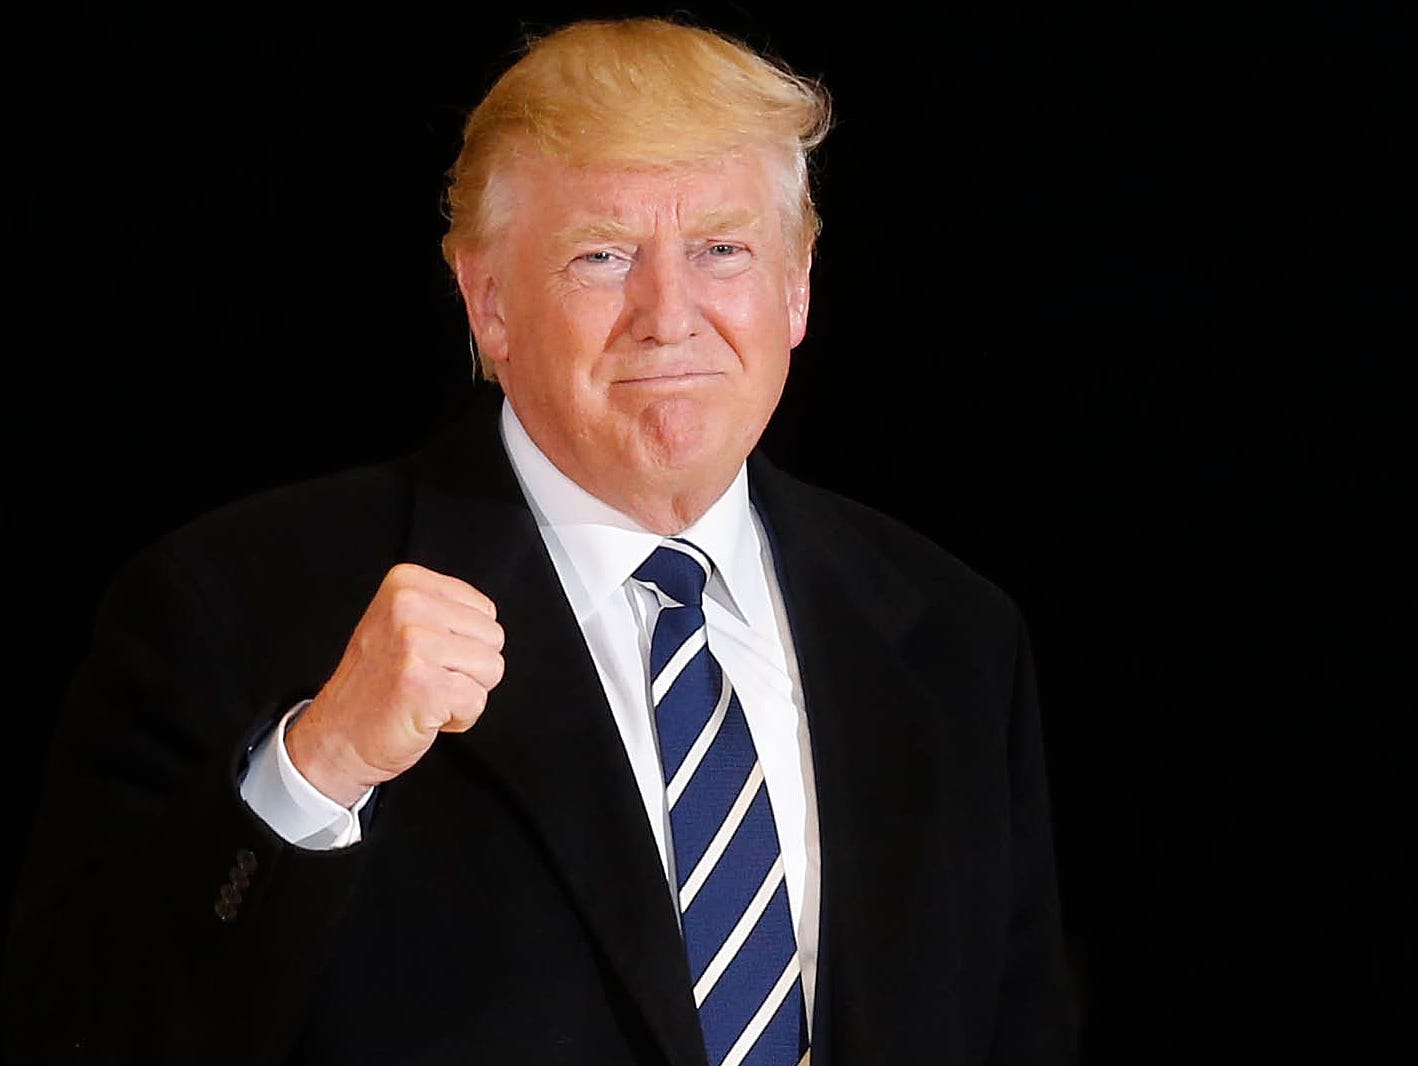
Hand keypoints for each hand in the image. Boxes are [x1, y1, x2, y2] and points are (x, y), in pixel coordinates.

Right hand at [287, 563, 504, 806]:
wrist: (338, 735)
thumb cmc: (376, 685)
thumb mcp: (402, 623)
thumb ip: (445, 611)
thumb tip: (488, 618)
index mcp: (407, 583)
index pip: (485, 611)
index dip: (464, 643)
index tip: (426, 656)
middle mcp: (408, 605)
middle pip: (493, 637)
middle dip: (469, 667)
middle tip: (425, 678)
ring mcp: (414, 643)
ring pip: (492, 668)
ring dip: (465, 692)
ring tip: (425, 694)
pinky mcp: (423, 683)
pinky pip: (477, 701)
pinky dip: (459, 718)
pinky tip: (424, 713)